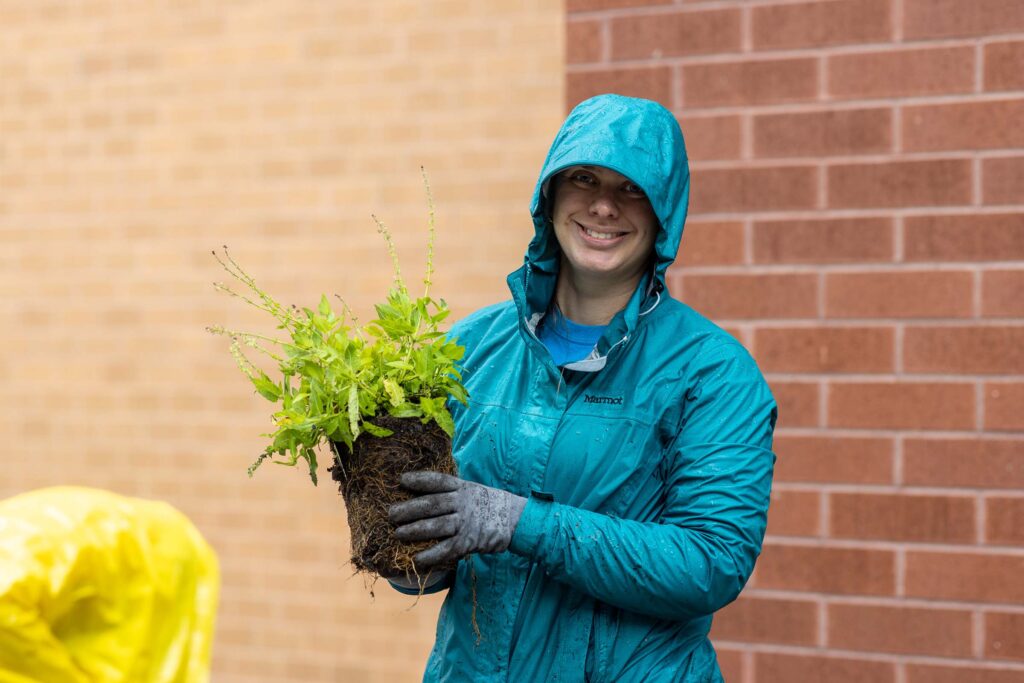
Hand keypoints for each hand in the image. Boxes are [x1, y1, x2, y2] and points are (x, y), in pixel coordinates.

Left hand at [388, 472, 526, 567]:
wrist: (517, 520)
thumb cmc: (491, 504)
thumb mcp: (474, 490)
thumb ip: (453, 491)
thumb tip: (425, 493)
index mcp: (463, 487)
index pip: (438, 481)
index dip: (419, 480)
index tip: (401, 480)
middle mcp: (463, 502)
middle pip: (431, 504)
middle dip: (408, 509)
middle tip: (390, 514)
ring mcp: (467, 522)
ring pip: (436, 526)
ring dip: (414, 530)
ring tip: (397, 533)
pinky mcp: (470, 541)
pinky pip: (447, 548)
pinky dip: (431, 554)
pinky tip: (417, 558)